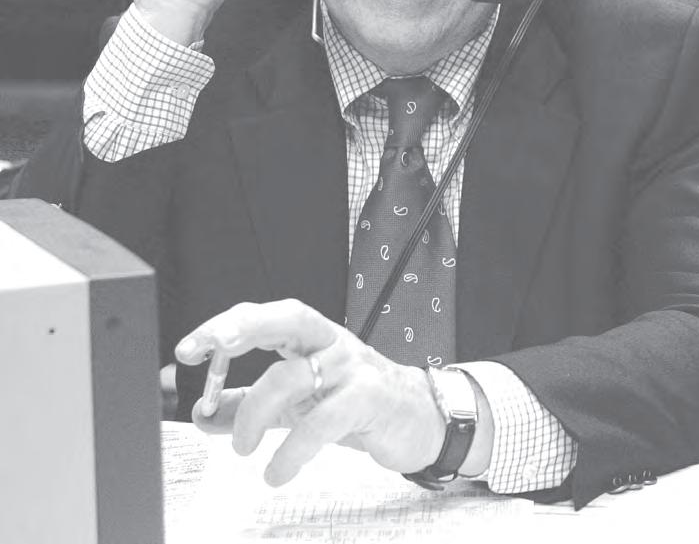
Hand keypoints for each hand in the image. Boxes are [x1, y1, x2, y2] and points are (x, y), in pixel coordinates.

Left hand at [175, 299, 443, 485]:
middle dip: (244, 330)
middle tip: (209, 351)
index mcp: (312, 339)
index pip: (265, 319)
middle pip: (288, 319)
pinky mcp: (369, 398)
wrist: (420, 420)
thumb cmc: (359, 405)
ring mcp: (353, 368)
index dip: (224, 328)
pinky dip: (291, 451)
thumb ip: (249, 405)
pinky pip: (321, 422)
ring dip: (254, 415)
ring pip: (293, 376)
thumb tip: (200, 412)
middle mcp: (332, 344)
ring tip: (243, 448)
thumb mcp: (298, 403)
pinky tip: (277, 470)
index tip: (188, 350)